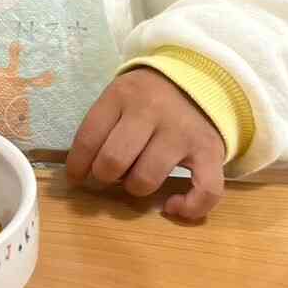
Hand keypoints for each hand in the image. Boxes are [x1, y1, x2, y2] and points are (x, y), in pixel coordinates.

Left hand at [66, 67, 225, 220]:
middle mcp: (151, 111)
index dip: (77, 166)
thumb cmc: (147, 97)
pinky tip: (171, 206)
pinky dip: (187, 207)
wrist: (197, 80)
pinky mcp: (210, 151)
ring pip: (147, 178)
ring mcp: (182, 132)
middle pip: (114, 160)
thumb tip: (81, 173)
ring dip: (136, 188)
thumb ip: (101, 127)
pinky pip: (205, 190)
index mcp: (121, 95)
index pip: (88, 138)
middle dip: (105, 176)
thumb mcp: (118, 96)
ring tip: (137, 179)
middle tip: (110, 174)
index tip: (77, 177)